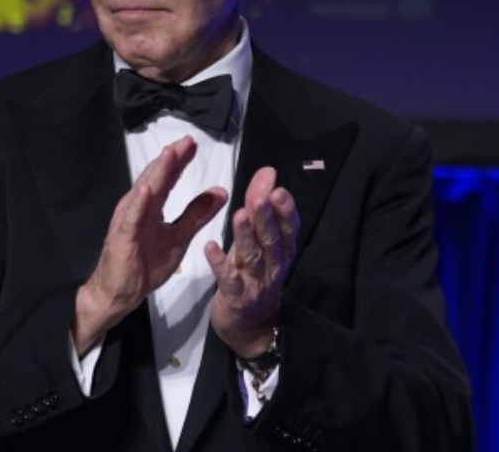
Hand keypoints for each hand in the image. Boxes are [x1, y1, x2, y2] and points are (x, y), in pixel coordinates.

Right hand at [73, 136, 227, 355]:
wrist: (119, 293)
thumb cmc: (144, 265)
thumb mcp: (179, 238)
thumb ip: (197, 215)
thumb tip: (221, 192)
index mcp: (152, 206)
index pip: (167, 179)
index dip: (180, 161)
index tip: (194, 144)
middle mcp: (138, 207)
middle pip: (156, 179)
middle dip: (172, 159)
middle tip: (188, 141)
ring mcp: (128, 221)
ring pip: (144, 193)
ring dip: (156, 173)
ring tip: (170, 153)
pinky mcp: (122, 237)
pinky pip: (132, 219)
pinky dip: (139, 203)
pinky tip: (147, 190)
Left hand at [204, 166, 298, 357]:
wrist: (248, 325)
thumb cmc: (252, 275)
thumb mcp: (258, 242)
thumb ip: (261, 209)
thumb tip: (267, 173)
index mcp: (281, 250)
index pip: (288, 228)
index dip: (285, 210)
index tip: (278, 189)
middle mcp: (273, 265)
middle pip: (271, 239)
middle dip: (266, 217)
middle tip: (260, 196)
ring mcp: (256, 283)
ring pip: (253, 257)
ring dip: (246, 236)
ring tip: (239, 215)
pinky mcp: (236, 297)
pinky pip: (228, 279)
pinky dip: (220, 263)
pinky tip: (210, 247)